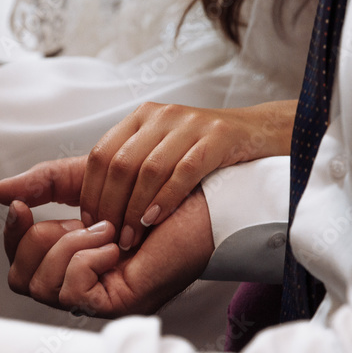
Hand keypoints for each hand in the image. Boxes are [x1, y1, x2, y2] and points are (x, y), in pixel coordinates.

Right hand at [0, 169, 214, 317]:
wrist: (201, 201)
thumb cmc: (157, 192)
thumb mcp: (88, 179)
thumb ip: (45, 184)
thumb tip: (1, 193)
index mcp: (71, 256)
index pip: (19, 261)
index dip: (13, 235)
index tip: (21, 207)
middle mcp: (81, 282)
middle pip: (21, 281)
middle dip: (38, 244)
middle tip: (78, 223)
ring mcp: (98, 298)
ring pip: (43, 288)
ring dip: (68, 248)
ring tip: (105, 229)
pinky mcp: (117, 304)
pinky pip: (74, 292)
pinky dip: (86, 261)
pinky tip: (113, 246)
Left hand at [79, 100, 294, 250]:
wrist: (260, 133)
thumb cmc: (205, 152)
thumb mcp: (163, 152)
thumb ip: (133, 170)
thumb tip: (96, 208)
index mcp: (141, 118)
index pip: (101, 155)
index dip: (91, 192)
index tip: (91, 224)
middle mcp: (162, 115)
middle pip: (120, 164)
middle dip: (111, 206)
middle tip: (110, 237)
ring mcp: (190, 123)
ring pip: (148, 169)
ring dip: (135, 209)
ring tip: (131, 237)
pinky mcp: (218, 136)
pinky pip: (183, 171)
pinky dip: (165, 199)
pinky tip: (155, 220)